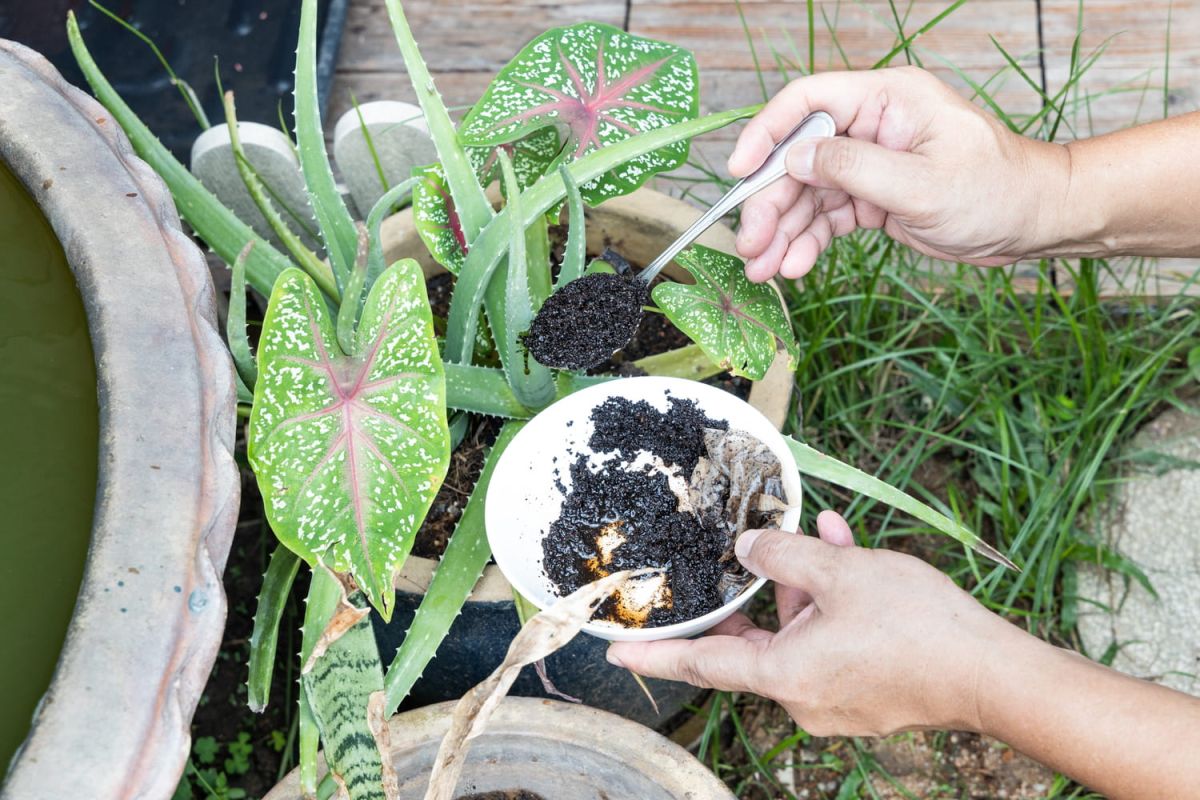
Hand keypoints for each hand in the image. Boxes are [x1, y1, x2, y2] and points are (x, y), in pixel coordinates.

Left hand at [606, 511, 1014, 735]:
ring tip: (816, 533)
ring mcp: (835, 698)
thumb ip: (782, 555)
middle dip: (751, 595)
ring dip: (802, 584)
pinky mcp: (865, 691)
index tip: (616, 652)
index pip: (701, 665)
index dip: (655, 655)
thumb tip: (749, 545)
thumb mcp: (839, 572)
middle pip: (754, 641)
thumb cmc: (915, 627)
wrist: (991, 672)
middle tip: (730, 564)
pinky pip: (831, 641)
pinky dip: (831, 602)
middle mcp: (802, 696)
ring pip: (798, 631)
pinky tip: (841, 548)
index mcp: (784, 675)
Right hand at [730, 67, 1070, 280]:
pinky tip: (795, 266)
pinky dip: (808, 242)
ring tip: (763, 269)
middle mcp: (871, 126)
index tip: (739, 171)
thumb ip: (853, 168)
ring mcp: (870, 164)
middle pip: (798, 159)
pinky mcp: (872, 198)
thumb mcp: (920, 183)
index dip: (766, 134)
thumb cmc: (994, 191)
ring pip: (807, 195)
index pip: (808, 102)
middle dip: (770, 204)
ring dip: (782, 231)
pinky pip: (827, 217)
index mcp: (886, 100)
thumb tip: (794, 160)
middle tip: (750, 245)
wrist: (1031, 223)